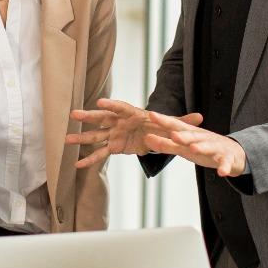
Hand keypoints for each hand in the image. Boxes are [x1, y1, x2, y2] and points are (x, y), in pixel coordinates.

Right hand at [70, 98, 203, 169]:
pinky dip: (89, 160)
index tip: (100, 102)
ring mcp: (114, 134)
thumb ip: (183, 122)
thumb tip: (200, 117)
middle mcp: (120, 122)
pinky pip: (100, 154)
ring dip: (82, 137)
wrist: (154, 135)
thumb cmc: (160, 126)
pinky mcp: (113, 146)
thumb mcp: (172, 126)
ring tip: (67, 139)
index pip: (121, 107)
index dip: (111, 105)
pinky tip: (77, 165)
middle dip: (89, 116)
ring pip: (96, 136)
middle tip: (74, 114)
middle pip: (102, 118)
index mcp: (132, 114)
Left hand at [140, 111, 246, 176]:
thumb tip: (146, 139)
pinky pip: (225, 163)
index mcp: (191, 134)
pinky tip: (221, 172)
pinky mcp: (227, 158)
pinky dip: (224, 167)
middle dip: (183, 135)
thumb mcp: (184, 147)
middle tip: (173, 134)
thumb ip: (166, 144)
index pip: (176, 126)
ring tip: (194, 148)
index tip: (151, 115)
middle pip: (192, 135)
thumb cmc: (204, 148)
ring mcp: (216, 147)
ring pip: (209, 147)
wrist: (234, 153)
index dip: (164, 121)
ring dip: (201, 147)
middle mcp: (203, 138)